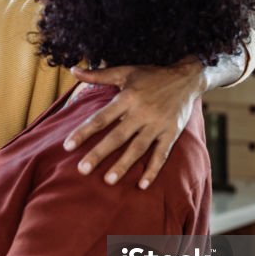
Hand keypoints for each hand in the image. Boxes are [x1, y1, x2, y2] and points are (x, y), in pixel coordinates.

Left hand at [64, 57, 207, 188]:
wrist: (187, 78)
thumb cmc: (152, 76)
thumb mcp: (125, 72)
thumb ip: (98, 75)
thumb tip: (74, 70)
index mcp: (128, 98)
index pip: (101, 118)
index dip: (84, 132)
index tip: (68, 146)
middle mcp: (142, 112)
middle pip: (117, 136)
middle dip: (99, 153)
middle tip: (82, 169)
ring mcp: (158, 124)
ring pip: (138, 148)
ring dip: (123, 165)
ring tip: (108, 180)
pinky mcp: (172, 133)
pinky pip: (162, 154)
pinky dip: (153, 170)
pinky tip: (142, 184)